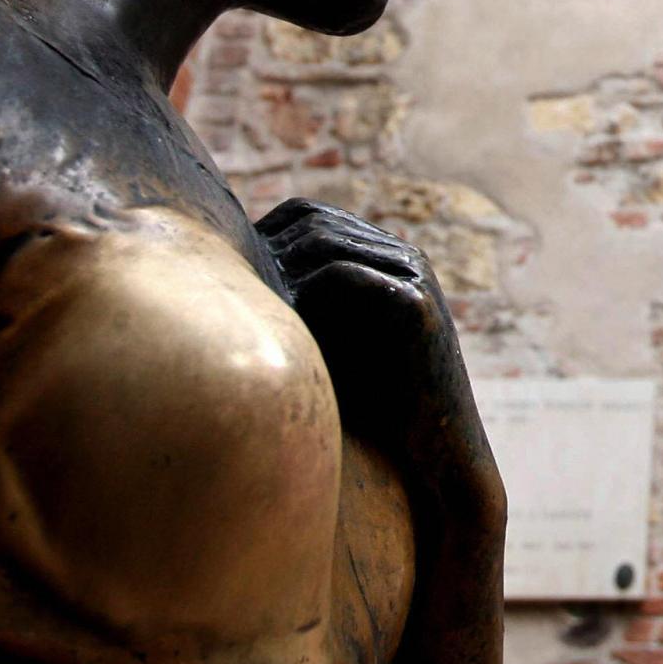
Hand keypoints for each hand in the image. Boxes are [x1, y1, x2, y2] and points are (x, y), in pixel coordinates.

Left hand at [257, 199, 501, 527]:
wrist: (437, 451)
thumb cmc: (376, 407)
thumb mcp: (328, 345)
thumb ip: (296, 310)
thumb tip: (226, 289)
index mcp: (383, 258)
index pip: (307, 212)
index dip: (262, 233)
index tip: (227, 272)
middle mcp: (402, 258)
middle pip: (311, 219)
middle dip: (265, 248)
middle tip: (229, 286)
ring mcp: (413, 277)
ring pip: (324, 243)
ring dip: (278, 271)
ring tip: (247, 304)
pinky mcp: (416, 306)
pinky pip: (343, 276)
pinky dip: (302, 294)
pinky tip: (279, 326)